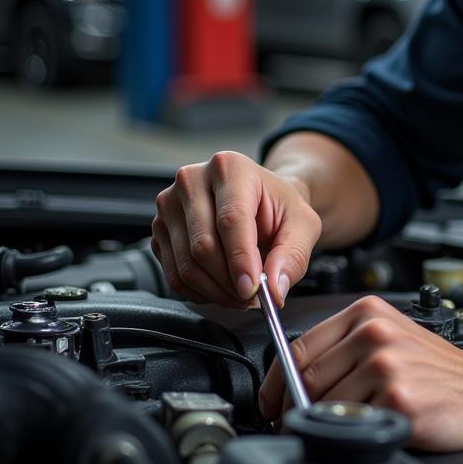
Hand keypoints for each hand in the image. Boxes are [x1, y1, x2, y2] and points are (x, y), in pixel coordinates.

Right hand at [151, 150, 322, 308]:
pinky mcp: (160, 231)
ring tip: (241, 294)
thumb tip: (273, 289)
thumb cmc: (280, 208)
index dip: (241, 259)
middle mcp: (192, 180)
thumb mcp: (303, 224)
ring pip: (186, 265)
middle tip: (253, 296)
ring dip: (217, 291)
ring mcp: (170, 206)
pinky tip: (222, 289)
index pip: (230, 220)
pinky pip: (173, 275)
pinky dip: (200, 292)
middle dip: (230, 282)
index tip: (252, 288)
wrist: (261, 202)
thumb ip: (293, 255)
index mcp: (229, 167)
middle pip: (203, 246)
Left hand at [259, 295, 462, 450]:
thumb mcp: (393, 339)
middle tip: (301, 427)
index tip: (270, 404)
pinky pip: (353, 424)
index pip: (299, 346)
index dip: (275, 383)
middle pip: (305, 378)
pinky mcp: (397, 399)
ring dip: (327, 425)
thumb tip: (291, 380)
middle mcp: (375, 333)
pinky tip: (379, 427)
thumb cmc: (440, 371)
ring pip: (324, 404)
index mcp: (368, 312)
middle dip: (296, 410)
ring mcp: (386, 365)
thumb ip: (346, 348)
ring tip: (353, 426)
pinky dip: (358, 434)